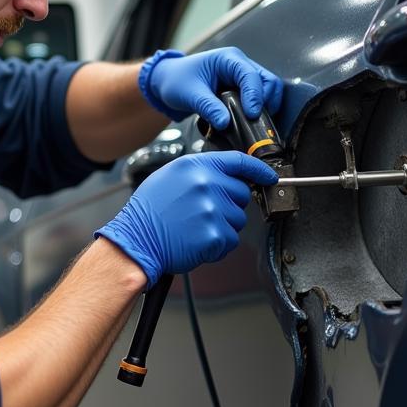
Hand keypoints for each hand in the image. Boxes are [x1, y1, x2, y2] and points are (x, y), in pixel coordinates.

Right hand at [95, 152, 277, 287]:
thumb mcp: (170, 177)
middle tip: (203, 214)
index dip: (258, 170)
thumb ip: (200, 172)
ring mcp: (212, 209)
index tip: (269, 176)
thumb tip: (227, 177)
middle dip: (229, 205)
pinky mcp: (215, 234)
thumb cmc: (150, 212)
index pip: (238, 161)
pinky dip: (218, 246)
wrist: (137, 240)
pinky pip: (231, 240)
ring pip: (238, 220)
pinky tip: (197, 241)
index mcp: (195, 166)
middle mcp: (206, 183)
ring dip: (222, 227)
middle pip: (241, 194)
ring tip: (196, 228)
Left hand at [142, 47, 282, 128]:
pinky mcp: (240, 90)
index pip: (250, 75)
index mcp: (228, 59)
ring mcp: (241, 77)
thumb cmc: (176, 80)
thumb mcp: (190, 94)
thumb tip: (225, 122)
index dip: (255, 96)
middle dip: (266, 101)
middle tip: (257, 120)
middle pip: (267, 81)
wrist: (168, 82)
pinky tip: (250, 121)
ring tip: (255, 122)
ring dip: (265, 106)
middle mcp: (239, 65)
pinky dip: (259, 110)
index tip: (252, 114)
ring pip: (267, 90)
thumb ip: (208, 107)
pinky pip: (258, 98)